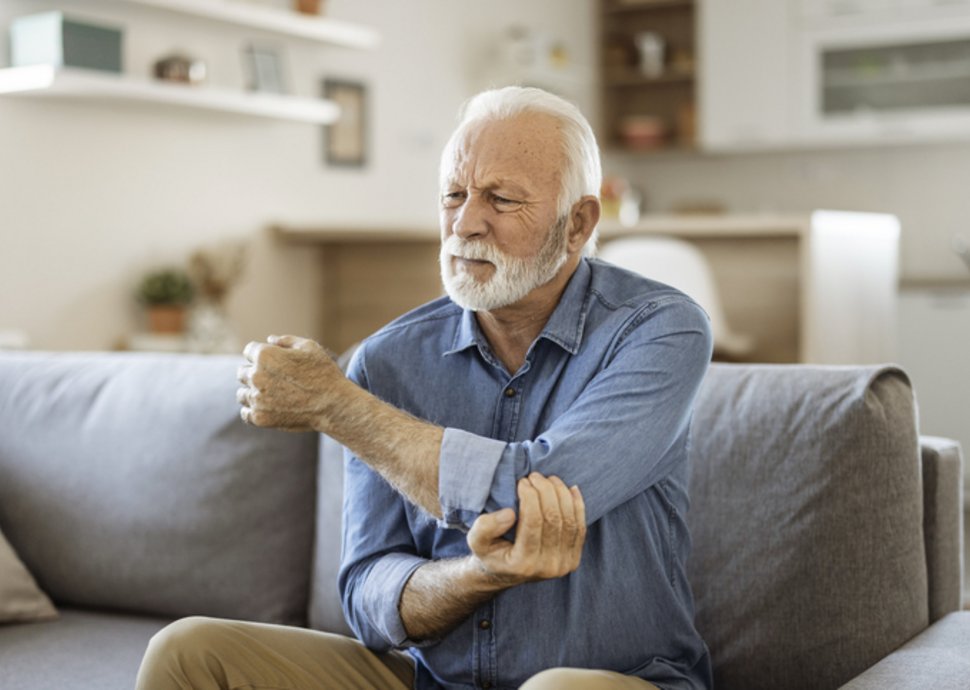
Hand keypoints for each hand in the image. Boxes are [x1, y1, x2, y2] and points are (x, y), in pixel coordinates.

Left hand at [237, 334, 344, 431]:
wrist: (333, 405)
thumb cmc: (324, 373)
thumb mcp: (310, 348)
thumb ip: (287, 341)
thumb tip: (270, 340)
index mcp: (265, 355)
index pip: (249, 351)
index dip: (261, 354)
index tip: (273, 362)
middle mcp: (256, 376)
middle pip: (242, 372)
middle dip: (255, 373)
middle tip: (275, 380)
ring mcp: (257, 398)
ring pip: (242, 393)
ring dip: (252, 393)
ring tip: (272, 396)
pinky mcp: (260, 418)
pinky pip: (245, 413)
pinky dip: (254, 411)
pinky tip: (268, 408)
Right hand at [466, 473, 585, 587]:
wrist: (504, 573)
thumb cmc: (489, 552)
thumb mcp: (475, 541)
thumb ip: (485, 527)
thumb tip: (510, 513)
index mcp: (522, 563)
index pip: (533, 521)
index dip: (530, 496)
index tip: (522, 482)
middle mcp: (547, 567)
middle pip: (554, 519)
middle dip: (546, 491)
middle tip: (535, 476)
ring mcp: (564, 565)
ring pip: (570, 521)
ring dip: (562, 494)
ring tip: (549, 479)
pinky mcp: (574, 559)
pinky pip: (580, 528)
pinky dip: (578, 506)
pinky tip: (570, 489)